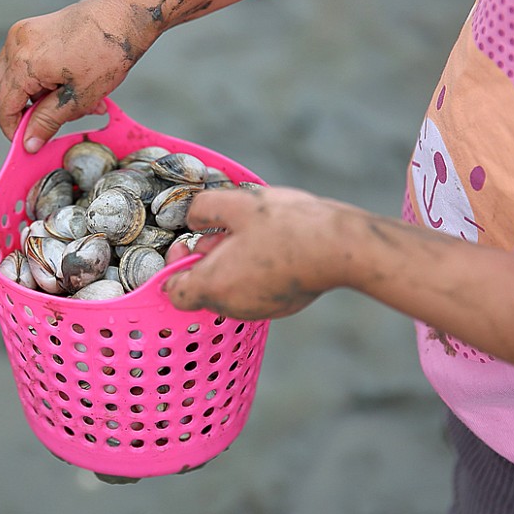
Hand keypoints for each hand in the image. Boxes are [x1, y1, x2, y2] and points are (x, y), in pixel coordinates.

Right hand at [0, 0, 152, 151]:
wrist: (124, 15)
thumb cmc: (106, 53)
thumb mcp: (78, 98)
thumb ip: (48, 121)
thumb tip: (29, 143)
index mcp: (25, 62)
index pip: (4, 105)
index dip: (13, 129)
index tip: (27, 144)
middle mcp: (16, 44)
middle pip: (1, 90)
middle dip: (22, 112)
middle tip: (45, 126)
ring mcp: (23, 33)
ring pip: (14, 77)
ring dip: (36, 97)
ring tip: (73, 106)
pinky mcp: (33, 29)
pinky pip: (25, 62)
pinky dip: (42, 80)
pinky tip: (71, 88)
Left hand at [164, 186, 357, 319]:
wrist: (340, 248)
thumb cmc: (287, 226)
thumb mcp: (235, 204)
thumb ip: (202, 209)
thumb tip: (191, 218)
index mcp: (213, 286)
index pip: (173, 291)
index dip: (173, 266)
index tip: (188, 241)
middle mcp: (232, 306)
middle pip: (201, 288)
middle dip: (205, 259)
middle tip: (224, 232)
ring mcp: (258, 310)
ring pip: (228, 289)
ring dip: (230, 264)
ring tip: (252, 235)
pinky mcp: (280, 307)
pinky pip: (253, 291)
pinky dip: (253, 271)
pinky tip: (272, 247)